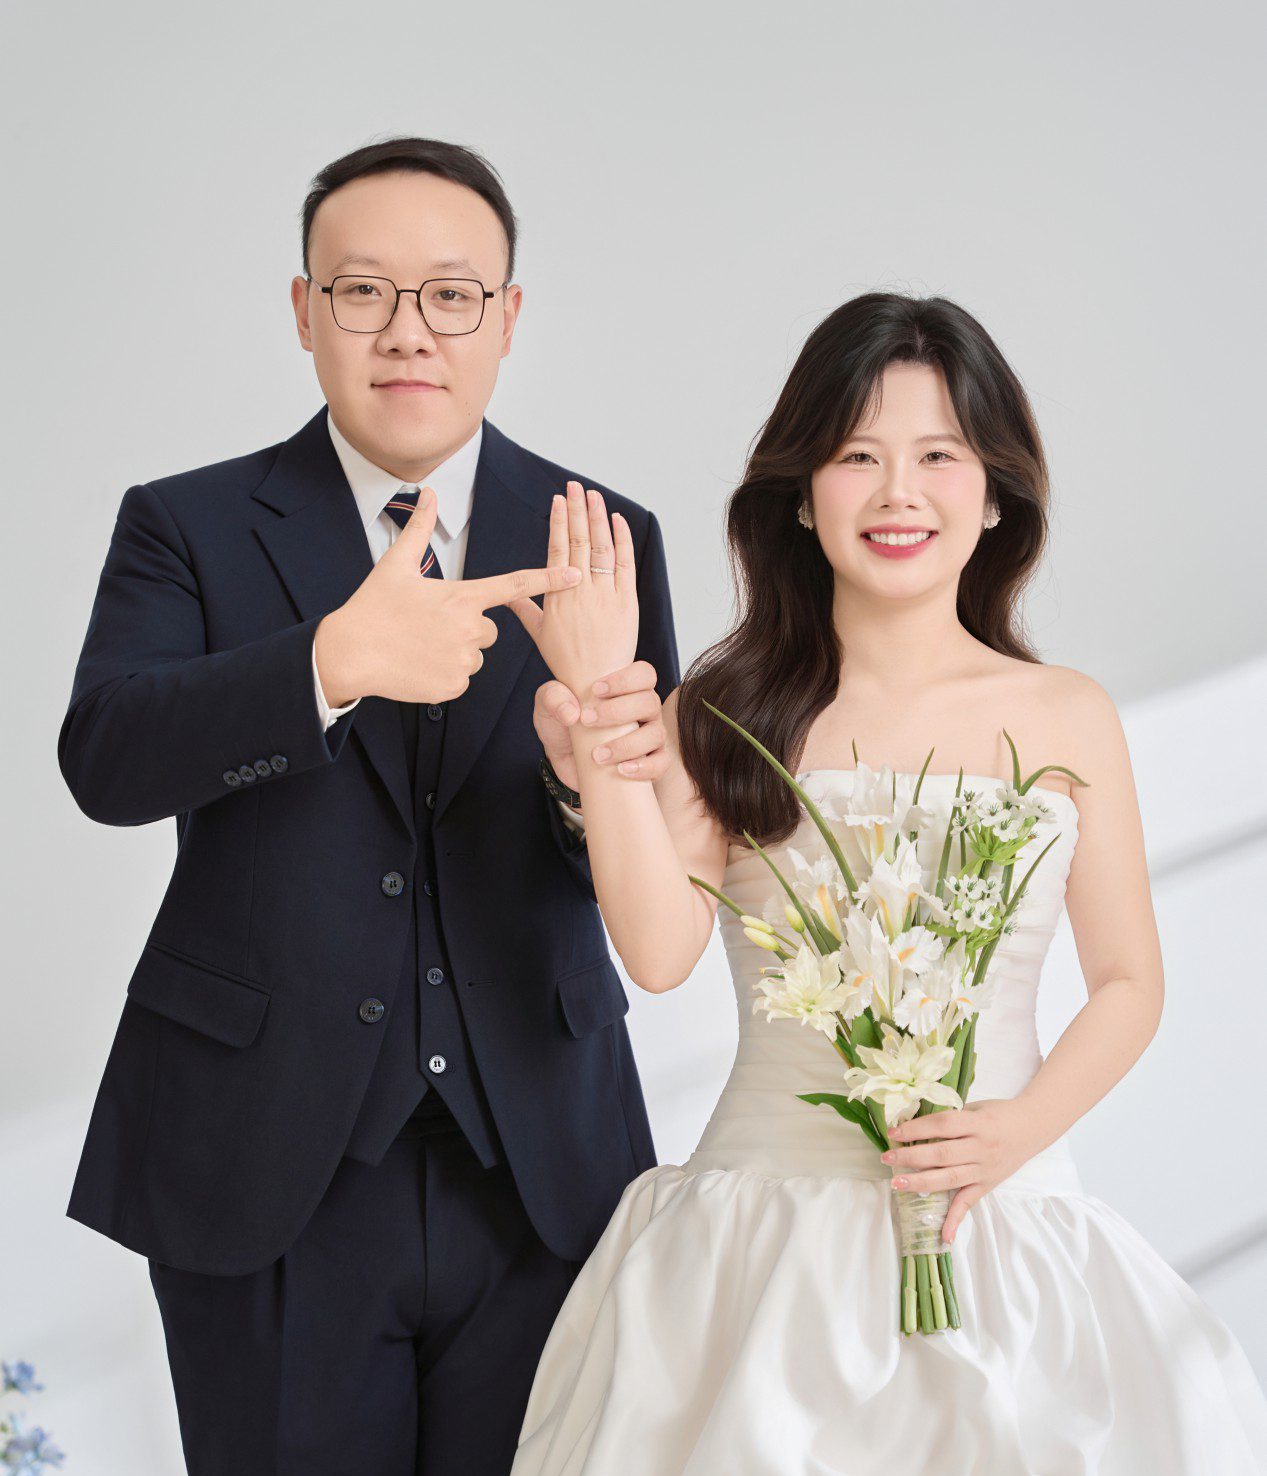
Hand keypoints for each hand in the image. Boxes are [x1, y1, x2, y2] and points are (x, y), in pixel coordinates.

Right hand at [315, 487, 581, 705]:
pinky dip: (444, 675)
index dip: (549, 579)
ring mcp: (463, 659)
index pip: (515, 585)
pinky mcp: (454, 686)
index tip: (577, 575)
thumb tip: (429, 493)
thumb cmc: (372, 607)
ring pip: (475, 656)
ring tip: (421, 647)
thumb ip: (420, 529)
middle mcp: (470, 628)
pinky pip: (462, 679)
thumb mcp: (395, 564)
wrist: (349, 653)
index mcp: (462, 596)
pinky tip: (418, 666)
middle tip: (430, 627)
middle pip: (489, 630)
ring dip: (456, 653)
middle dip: (467, 628)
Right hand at [506, 481, 637, 704]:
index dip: (559, 522)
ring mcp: (605, 595)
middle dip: (576, 510)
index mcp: (557, 596)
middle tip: (574, 486)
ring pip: (601, 547)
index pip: (557, 549)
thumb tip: (510, 597)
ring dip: (597, 518)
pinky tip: (618, 521)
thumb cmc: (567, 662)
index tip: (558, 501)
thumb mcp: (540, 634)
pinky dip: (622, 540)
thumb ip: (526, 610)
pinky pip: (625, 564)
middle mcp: (580, 591)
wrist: (596, 683)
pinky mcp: (626, 601)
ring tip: (593, 495)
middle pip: (579, 541)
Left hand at [533, 661, 667, 790]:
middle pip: (650, 701)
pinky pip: (661, 763)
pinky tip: (622, 770)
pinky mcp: (648, 762)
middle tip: (587, 721)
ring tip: (597, 754)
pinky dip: (645, 767)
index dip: (625, 680)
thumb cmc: (561, 724)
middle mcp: (643, 710)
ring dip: (627, 744)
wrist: (562, 760)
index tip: (596, 690)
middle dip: (618, 711)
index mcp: (625, 689)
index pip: (644, 674)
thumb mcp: (547, 706)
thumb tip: (571, 712)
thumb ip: (553, 698)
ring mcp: (649, 736)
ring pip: (656, 733)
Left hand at [880, 1097, 1046, 1243]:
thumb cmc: (998, 1113)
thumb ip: (950, 1118)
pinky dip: (956, 1220)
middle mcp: (981, 1148)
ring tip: (897, 1184)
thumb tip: (914, 1125)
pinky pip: (969, 1204)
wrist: (1033, 1126)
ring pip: (950, 1179)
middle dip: (911, 1157)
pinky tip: (943, 1236)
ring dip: (922, 1183)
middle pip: (942, 1155)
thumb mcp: (975, 1107)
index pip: (942, 1126)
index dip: (916, 1129)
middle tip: (887, 1158)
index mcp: (977, 1124)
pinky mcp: (988, 1185)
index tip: (894, 1132)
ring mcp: (984, 1170)